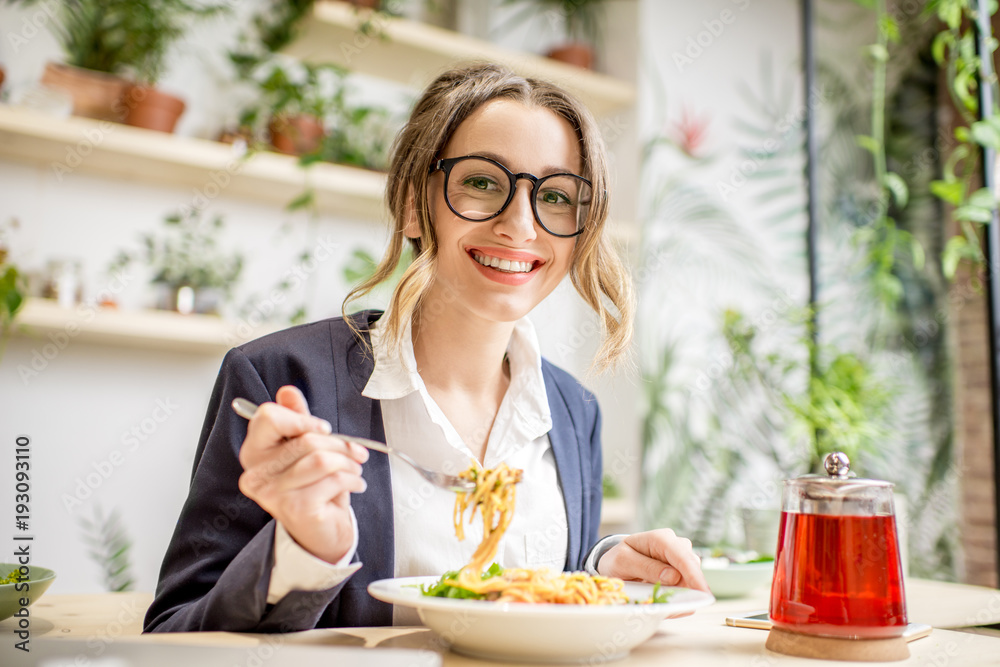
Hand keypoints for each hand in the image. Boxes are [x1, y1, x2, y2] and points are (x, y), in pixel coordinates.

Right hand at [237, 385, 368, 563]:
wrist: (320, 534)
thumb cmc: (312, 487)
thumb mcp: (304, 448)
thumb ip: (296, 418)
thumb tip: (287, 391)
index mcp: (253, 453)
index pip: (269, 417)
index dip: (302, 418)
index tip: (324, 429)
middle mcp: (256, 474)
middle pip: (305, 438)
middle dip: (339, 444)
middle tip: (356, 453)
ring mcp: (273, 494)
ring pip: (322, 459)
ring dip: (348, 463)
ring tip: (355, 470)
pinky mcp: (295, 509)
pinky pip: (333, 480)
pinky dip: (352, 480)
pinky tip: (355, 485)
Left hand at [597, 529, 708, 593]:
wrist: (617, 563)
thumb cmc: (619, 559)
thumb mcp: (623, 561)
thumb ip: (646, 567)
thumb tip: (673, 576)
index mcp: (660, 538)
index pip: (682, 556)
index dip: (694, 575)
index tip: (703, 593)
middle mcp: (675, 545)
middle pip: (692, 568)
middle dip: (684, 587)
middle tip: (664, 601)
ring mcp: (681, 558)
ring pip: (692, 579)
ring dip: (679, 593)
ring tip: (656, 597)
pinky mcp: (683, 571)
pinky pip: (688, 587)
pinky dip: (678, 597)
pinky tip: (662, 598)